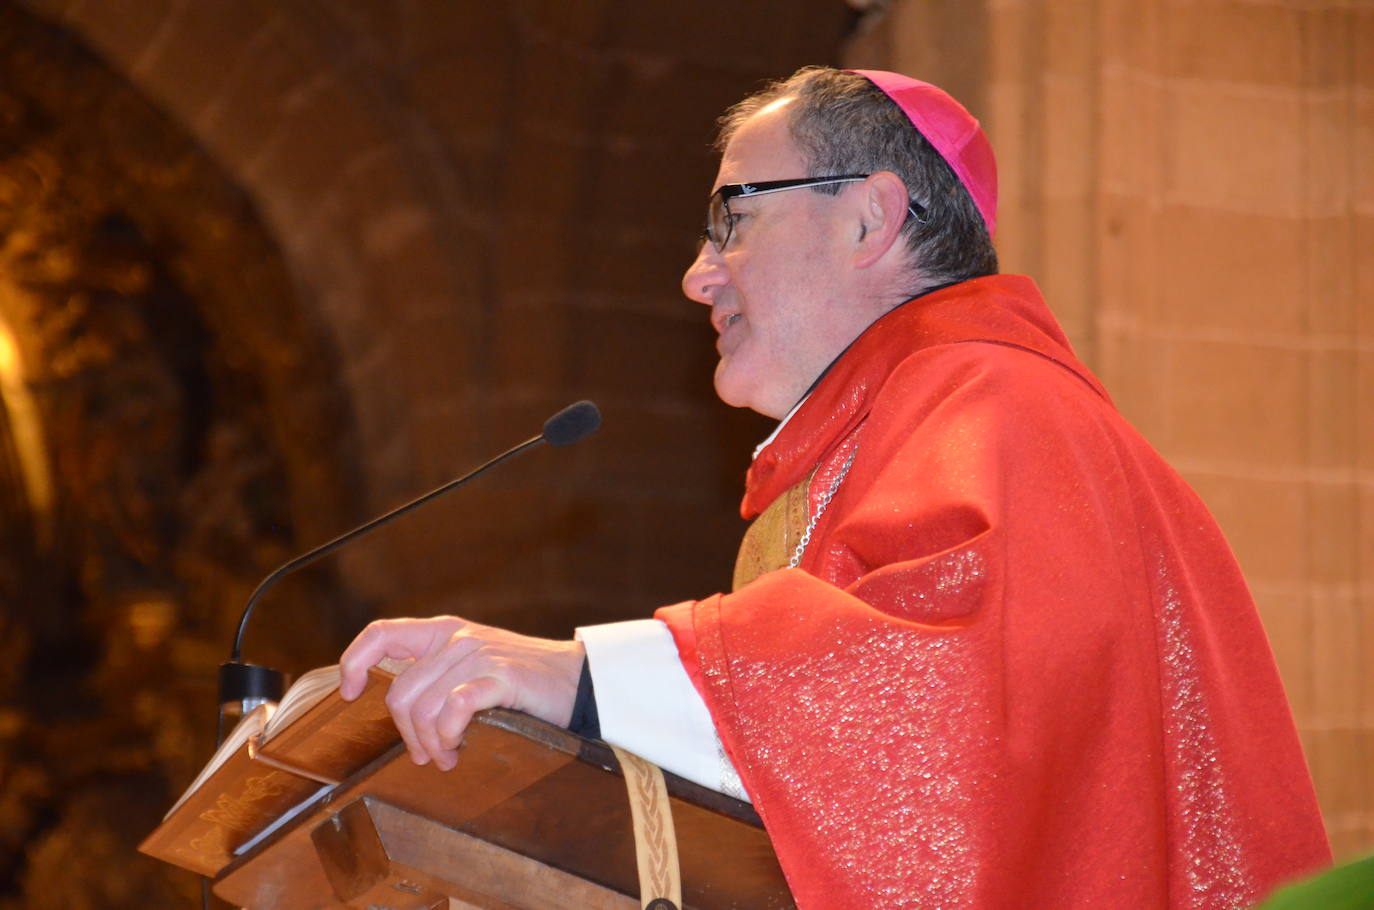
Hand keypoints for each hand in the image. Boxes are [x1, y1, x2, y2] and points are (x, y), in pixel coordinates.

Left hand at [338, 615, 584, 770]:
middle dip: (407, 734)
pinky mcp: (499, 675)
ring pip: (424, 707)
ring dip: (431, 744)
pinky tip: (460, 747)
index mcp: (443, 632)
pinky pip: (454, 708)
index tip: (348, 693)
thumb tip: (401, 713)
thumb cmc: (523, 682)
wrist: (577, 681)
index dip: (354, 661)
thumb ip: (438, 675)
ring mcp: (477, 654)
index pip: (382, 634)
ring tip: (448, 757)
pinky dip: (450, 735)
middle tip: (427, 756)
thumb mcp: (473, 666)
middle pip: (401, 693)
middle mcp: (456, 638)